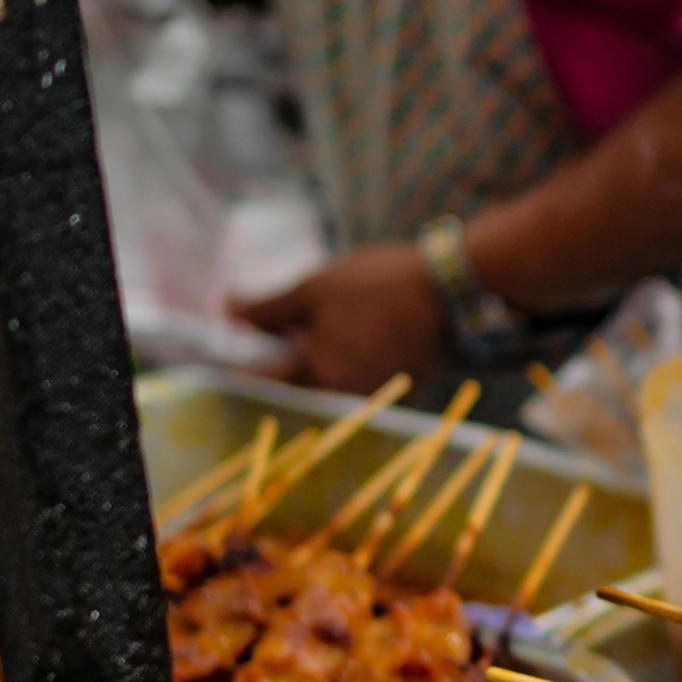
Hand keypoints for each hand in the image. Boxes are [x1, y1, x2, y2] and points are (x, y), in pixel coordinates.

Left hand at [232, 246, 448, 392]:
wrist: (452, 287)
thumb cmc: (376, 284)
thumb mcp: (313, 288)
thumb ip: (267, 308)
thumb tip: (230, 314)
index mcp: (321, 376)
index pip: (266, 378)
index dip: (242, 363)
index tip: (228, 350)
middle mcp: (347, 396)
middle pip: (301, 381)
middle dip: (287, 353)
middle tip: (282, 324)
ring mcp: (378, 394)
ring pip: (334, 377)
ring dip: (322, 353)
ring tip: (333, 318)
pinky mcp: (404, 385)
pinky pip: (364, 374)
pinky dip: (354, 354)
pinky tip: (362, 326)